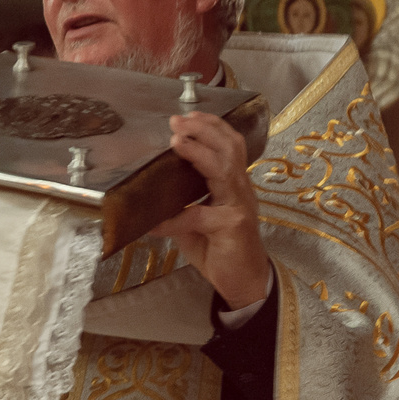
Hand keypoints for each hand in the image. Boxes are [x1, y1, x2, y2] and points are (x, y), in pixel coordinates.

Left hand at [149, 111, 269, 308]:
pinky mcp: (233, 227)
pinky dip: (173, 218)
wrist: (246, 283)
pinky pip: (198, 216)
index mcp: (235, 185)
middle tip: (178, 121)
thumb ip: (183, 205)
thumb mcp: (199, 223)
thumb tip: (151, 195)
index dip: (212, 127)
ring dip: (199, 153)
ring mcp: (239, 207)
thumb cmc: (222, 250)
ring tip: (178, 141)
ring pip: (224, 170)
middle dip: (204, 129)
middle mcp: (241, 190)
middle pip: (230, 148)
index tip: (188, 116)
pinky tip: (154, 223)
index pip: (230, 145)